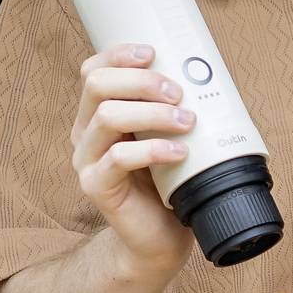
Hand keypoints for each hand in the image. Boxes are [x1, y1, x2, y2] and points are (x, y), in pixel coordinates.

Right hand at [70, 42, 193, 274]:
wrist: (159, 239)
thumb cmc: (167, 183)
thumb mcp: (168, 137)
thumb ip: (170, 109)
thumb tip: (207, 75)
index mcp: (98, 114)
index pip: (94, 71)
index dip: (119, 55)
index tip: (154, 53)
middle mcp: (85, 133)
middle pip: (97, 86)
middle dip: (141, 81)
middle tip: (177, 92)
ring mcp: (86, 160)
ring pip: (107, 118)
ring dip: (152, 113)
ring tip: (186, 122)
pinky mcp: (96, 187)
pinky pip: (118, 159)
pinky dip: (153, 149)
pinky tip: (179, 152)